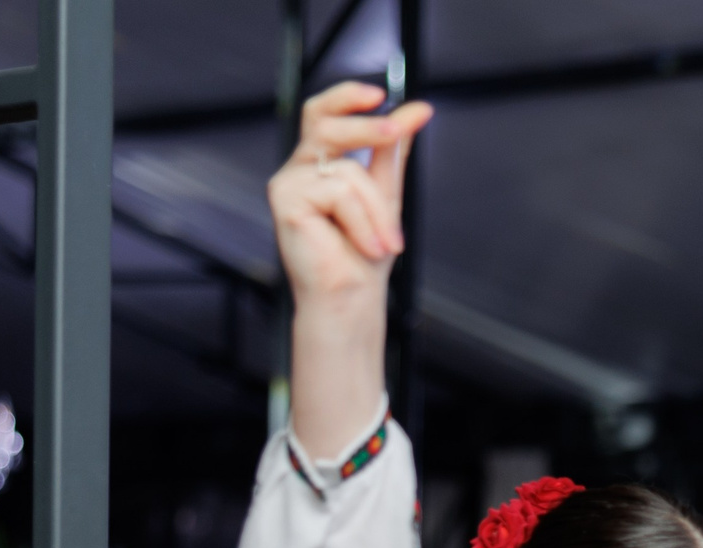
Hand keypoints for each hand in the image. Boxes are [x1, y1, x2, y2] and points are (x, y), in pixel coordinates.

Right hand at [269, 83, 430, 311]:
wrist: (351, 298)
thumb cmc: (364, 255)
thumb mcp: (386, 193)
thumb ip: (395, 150)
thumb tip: (418, 109)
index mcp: (319, 162)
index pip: (323, 112)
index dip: (346, 96)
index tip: (381, 93)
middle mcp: (299, 168)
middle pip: (326, 123)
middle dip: (368, 127)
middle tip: (398, 132)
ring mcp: (288, 182)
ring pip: (347, 170)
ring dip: (377, 210)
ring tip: (386, 242)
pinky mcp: (284, 199)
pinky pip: (338, 192)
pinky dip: (362, 222)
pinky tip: (367, 246)